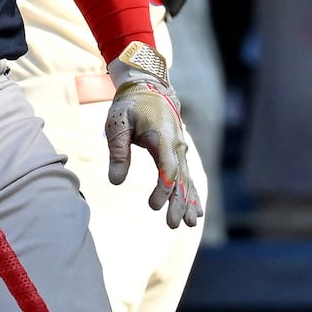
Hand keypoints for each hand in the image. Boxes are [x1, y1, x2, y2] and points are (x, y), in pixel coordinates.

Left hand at [105, 44, 201, 228]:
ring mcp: (180, 148)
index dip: (163, 189)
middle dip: (179, 202)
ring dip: (188, 201)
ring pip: (187, 179)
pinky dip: (192, 193)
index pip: (168, 168)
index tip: (153, 206)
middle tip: (174, 224)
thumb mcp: (118, 124)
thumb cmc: (130, 105)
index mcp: (162, 136)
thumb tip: (115, 181)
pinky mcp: (178, 152)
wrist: (148, 86)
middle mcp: (176, 144)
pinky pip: (187, 175)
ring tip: (190, 223)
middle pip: (181, 179)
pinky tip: (196, 211)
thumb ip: (118, 152)